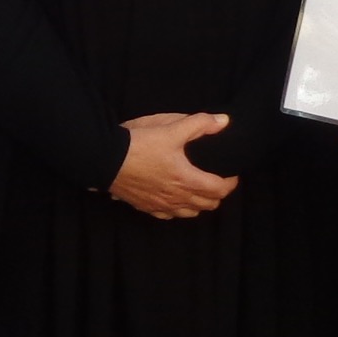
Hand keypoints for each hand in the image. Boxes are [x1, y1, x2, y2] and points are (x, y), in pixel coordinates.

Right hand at [109, 112, 236, 219]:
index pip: (220, 190)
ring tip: (197, 189)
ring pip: (190, 213)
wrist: (106, 160)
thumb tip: (223, 121)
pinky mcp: (146, 207)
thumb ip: (199, 124)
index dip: (231, 183)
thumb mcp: (170, 129)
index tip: (230, 173)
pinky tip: (173, 198)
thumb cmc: (139, 145)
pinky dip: (177, 208)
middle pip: (208, 205)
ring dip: (198, 203)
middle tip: (216, 179)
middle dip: (217, 194)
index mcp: (187, 180)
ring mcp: (161, 205)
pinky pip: (168, 215)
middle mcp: (177, 198)